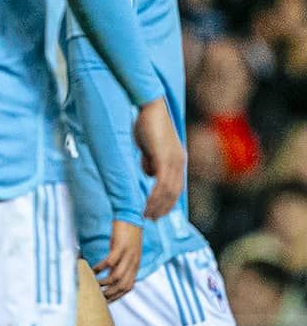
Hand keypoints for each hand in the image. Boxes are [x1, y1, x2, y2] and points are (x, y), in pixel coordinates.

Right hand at [94, 219, 142, 300]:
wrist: (132, 215)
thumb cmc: (127, 233)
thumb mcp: (126, 251)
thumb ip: (121, 263)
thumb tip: (109, 273)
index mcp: (135, 265)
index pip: (128, 287)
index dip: (117, 296)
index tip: (105, 301)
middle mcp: (133, 262)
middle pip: (123, 285)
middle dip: (110, 294)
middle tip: (97, 297)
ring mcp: (128, 255)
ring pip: (117, 276)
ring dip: (104, 282)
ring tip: (93, 284)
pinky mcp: (120, 246)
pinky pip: (110, 261)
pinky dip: (101, 267)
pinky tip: (92, 269)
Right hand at [134, 97, 186, 218]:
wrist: (149, 106)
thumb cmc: (146, 123)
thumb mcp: (148, 146)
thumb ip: (150, 160)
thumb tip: (148, 173)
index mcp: (176, 159)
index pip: (174, 187)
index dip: (166, 202)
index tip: (155, 212)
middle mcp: (179, 161)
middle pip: (174, 192)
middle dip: (162, 208)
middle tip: (150, 219)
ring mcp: (174, 160)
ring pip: (169, 190)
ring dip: (157, 205)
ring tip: (146, 215)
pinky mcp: (165, 157)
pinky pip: (162, 183)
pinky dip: (155, 196)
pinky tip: (146, 203)